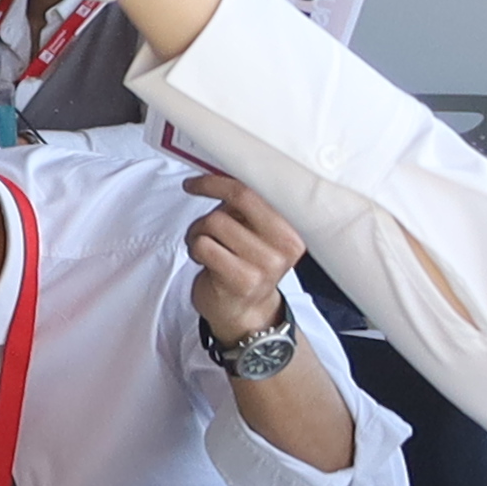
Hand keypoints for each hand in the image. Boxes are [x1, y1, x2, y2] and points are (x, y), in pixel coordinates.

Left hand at [184, 170, 305, 343]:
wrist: (244, 312)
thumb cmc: (244, 265)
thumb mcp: (255, 234)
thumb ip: (245, 208)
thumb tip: (217, 173)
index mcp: (291, 229)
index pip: (257, 190)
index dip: (222, 180)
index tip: (198, 182)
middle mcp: (285, 245)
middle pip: (237, 200)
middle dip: (209, 200)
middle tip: (195, 203)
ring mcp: (266, 264)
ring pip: (215, 222)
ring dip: (199, 231)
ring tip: (205, 245)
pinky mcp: (242, 280)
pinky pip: (204, 246)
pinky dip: (195, 248)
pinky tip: (203, 259)